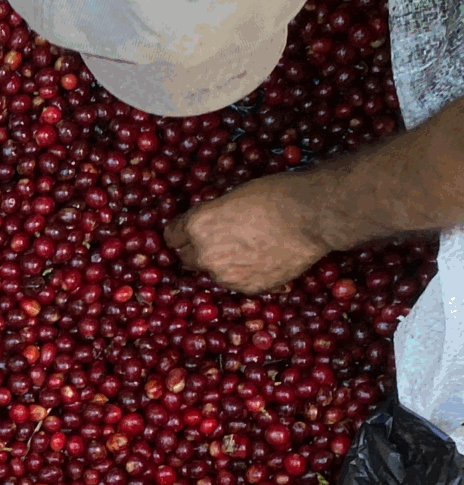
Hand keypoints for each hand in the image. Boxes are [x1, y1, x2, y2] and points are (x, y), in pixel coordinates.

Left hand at [164, 171, 335, 294]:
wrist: (314, 217)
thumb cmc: (277, 196)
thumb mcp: (233, 196)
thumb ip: (210, 215)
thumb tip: (204, 225)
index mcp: (197, 226)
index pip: (171, 236)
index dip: (181, 233)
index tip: (186, 233)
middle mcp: (205, 254)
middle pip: (186, 258)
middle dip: (197, 250)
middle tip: (218, 241)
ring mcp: (226, 275)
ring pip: (212, 272)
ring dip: (221, 263)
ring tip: (247, 248)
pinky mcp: (247, 288)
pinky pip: (236, 282)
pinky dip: (243, 274)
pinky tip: (261, 258)